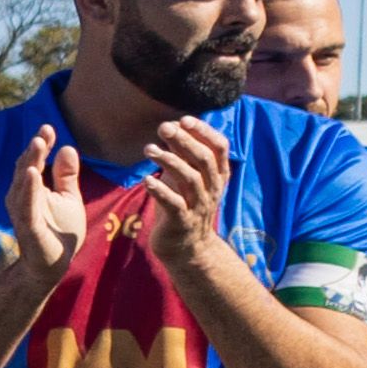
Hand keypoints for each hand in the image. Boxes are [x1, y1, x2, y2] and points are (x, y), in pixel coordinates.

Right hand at [4, 127, 85, 280]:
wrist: (53, 264)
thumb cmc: (58, 230)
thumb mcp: (68, 197)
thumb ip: (66, 175)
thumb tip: (67, 147)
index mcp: (32, 188)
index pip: (34, 161)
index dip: (41, 145)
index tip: (49, 128)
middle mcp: (21, 196)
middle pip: (26, 167)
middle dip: (34, 149)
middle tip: (43, 132)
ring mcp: (23, 211)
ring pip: (24, 183)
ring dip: (30, 162)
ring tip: (37, 144)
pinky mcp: (28, 226)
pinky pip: (26, 205)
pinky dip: (29, 188)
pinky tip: (33, 173)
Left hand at [140, 118, 235, 276]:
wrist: (186, 247)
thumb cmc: (183, 205)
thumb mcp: (186, 177)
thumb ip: (183, 155)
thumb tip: (172, 126)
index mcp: (216, 176)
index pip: (220, 148)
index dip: (204, 132)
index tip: (184, 119)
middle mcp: (211, 189)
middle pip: (204, 159)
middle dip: (185, 141)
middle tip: (163, 128)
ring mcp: (198, 206)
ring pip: (190, 179)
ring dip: (169, 161)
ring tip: (149, 149)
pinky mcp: (182, 222)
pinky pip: (174, 204)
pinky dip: (160, 191)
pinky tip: (147, 180)